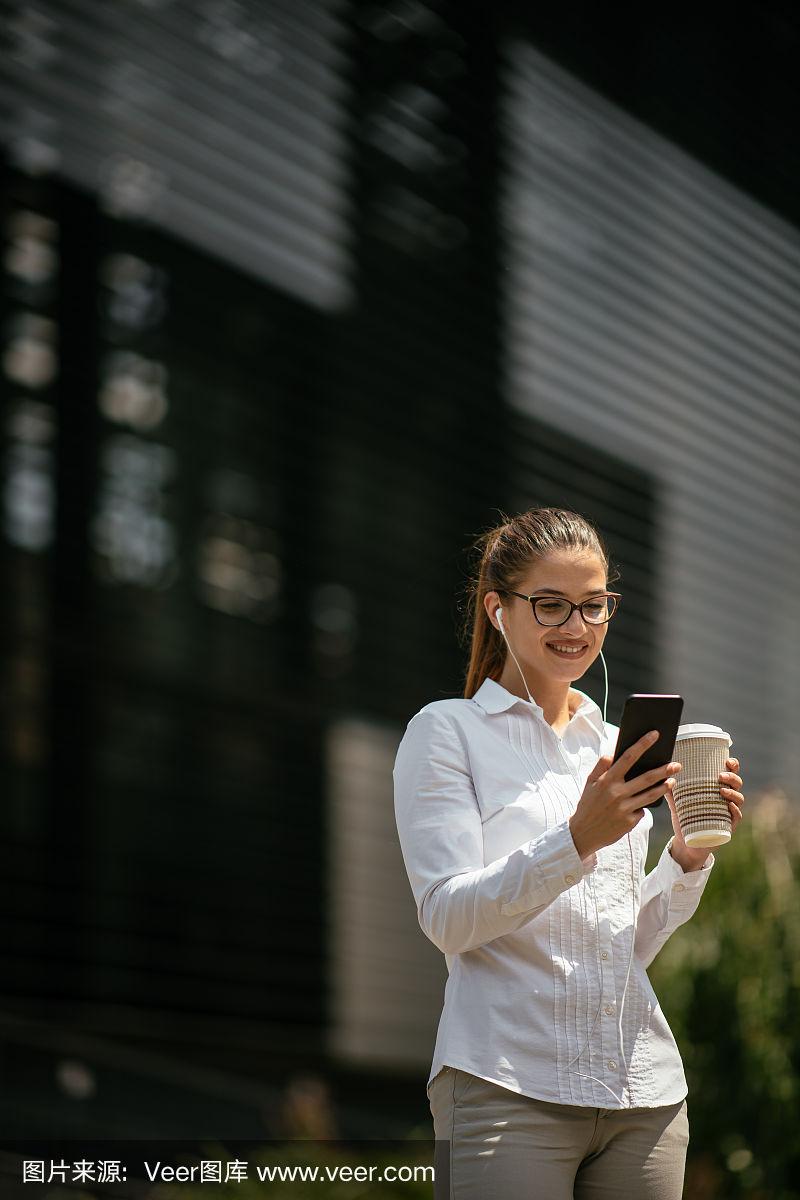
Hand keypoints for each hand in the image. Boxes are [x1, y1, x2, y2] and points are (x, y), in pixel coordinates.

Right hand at [569, 731, 681, 858]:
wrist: (583, 833)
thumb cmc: (588, 805)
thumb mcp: (589, 783)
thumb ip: (601, 766)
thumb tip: (612, 754)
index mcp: (607, 780)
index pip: (628, 757)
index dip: (642, 745)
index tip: (654, 735)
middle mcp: (617, 793)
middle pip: (646, 778)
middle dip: (663, 770)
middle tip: (677, 765)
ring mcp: (625, 808)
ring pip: (650, 795)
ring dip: (664, 788)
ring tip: (672, 781)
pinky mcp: (630, 822)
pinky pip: (642, 810)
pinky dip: (644, 806)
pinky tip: (644, 803)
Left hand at [665, 756, 744, 870]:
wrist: (687, 843)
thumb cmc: (685, 818)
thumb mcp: (677, 803)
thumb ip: (671, 790)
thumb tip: (662, 775)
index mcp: (716, 788)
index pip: (730, 773)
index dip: (733, 765)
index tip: (728, 760)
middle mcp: (726, 798)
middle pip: (737, 783)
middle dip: (732, 777)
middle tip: (720, 776)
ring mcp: (729, 812)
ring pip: (739, 799)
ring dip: (733, 793)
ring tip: (721, 790)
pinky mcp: (729, 826)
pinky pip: (737, 817)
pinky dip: (735, 810)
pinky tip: (729, 806)